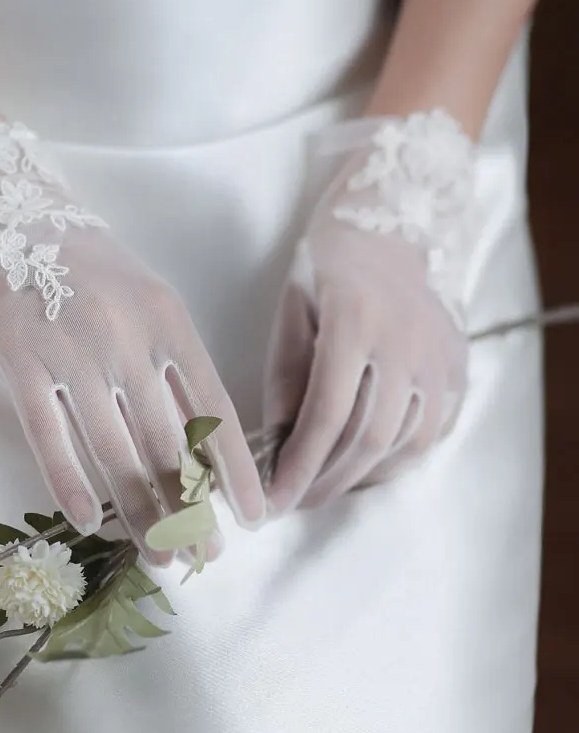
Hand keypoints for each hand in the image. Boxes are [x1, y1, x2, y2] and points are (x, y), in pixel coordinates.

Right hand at [0, 112, 263, 560]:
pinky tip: (85, 522)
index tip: (254, 517)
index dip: (237, 470)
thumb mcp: (153, 302)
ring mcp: (70, 352)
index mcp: (168, 322)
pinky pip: (47, 437)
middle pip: (166, 445)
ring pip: (111, 452)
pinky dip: (68, 484)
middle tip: (206, 558)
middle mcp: (125, 339)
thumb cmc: (94, 269)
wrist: (12, 218)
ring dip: (138, 513)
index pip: (215, 412)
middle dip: (191, 510)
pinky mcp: (19, 362)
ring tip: (158, 555)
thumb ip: (178, 367)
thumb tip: (211, 447)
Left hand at [263, 110, 473, 513]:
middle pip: (366, 438)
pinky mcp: (458, 368)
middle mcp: (405, 342)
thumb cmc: (326, 267)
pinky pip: (431, 433)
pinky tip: (364, 465)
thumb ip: (285, 376)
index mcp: (354, 320)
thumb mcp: (291, 309)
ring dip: (360, 477)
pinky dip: (395, 460)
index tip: (274, 500)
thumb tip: (279, 446)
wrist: (392, 231)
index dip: (298, 466)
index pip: (325, 414)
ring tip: (325, 486)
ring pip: (403, 444)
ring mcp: (439, 356)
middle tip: (295, 502)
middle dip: (326, 481)